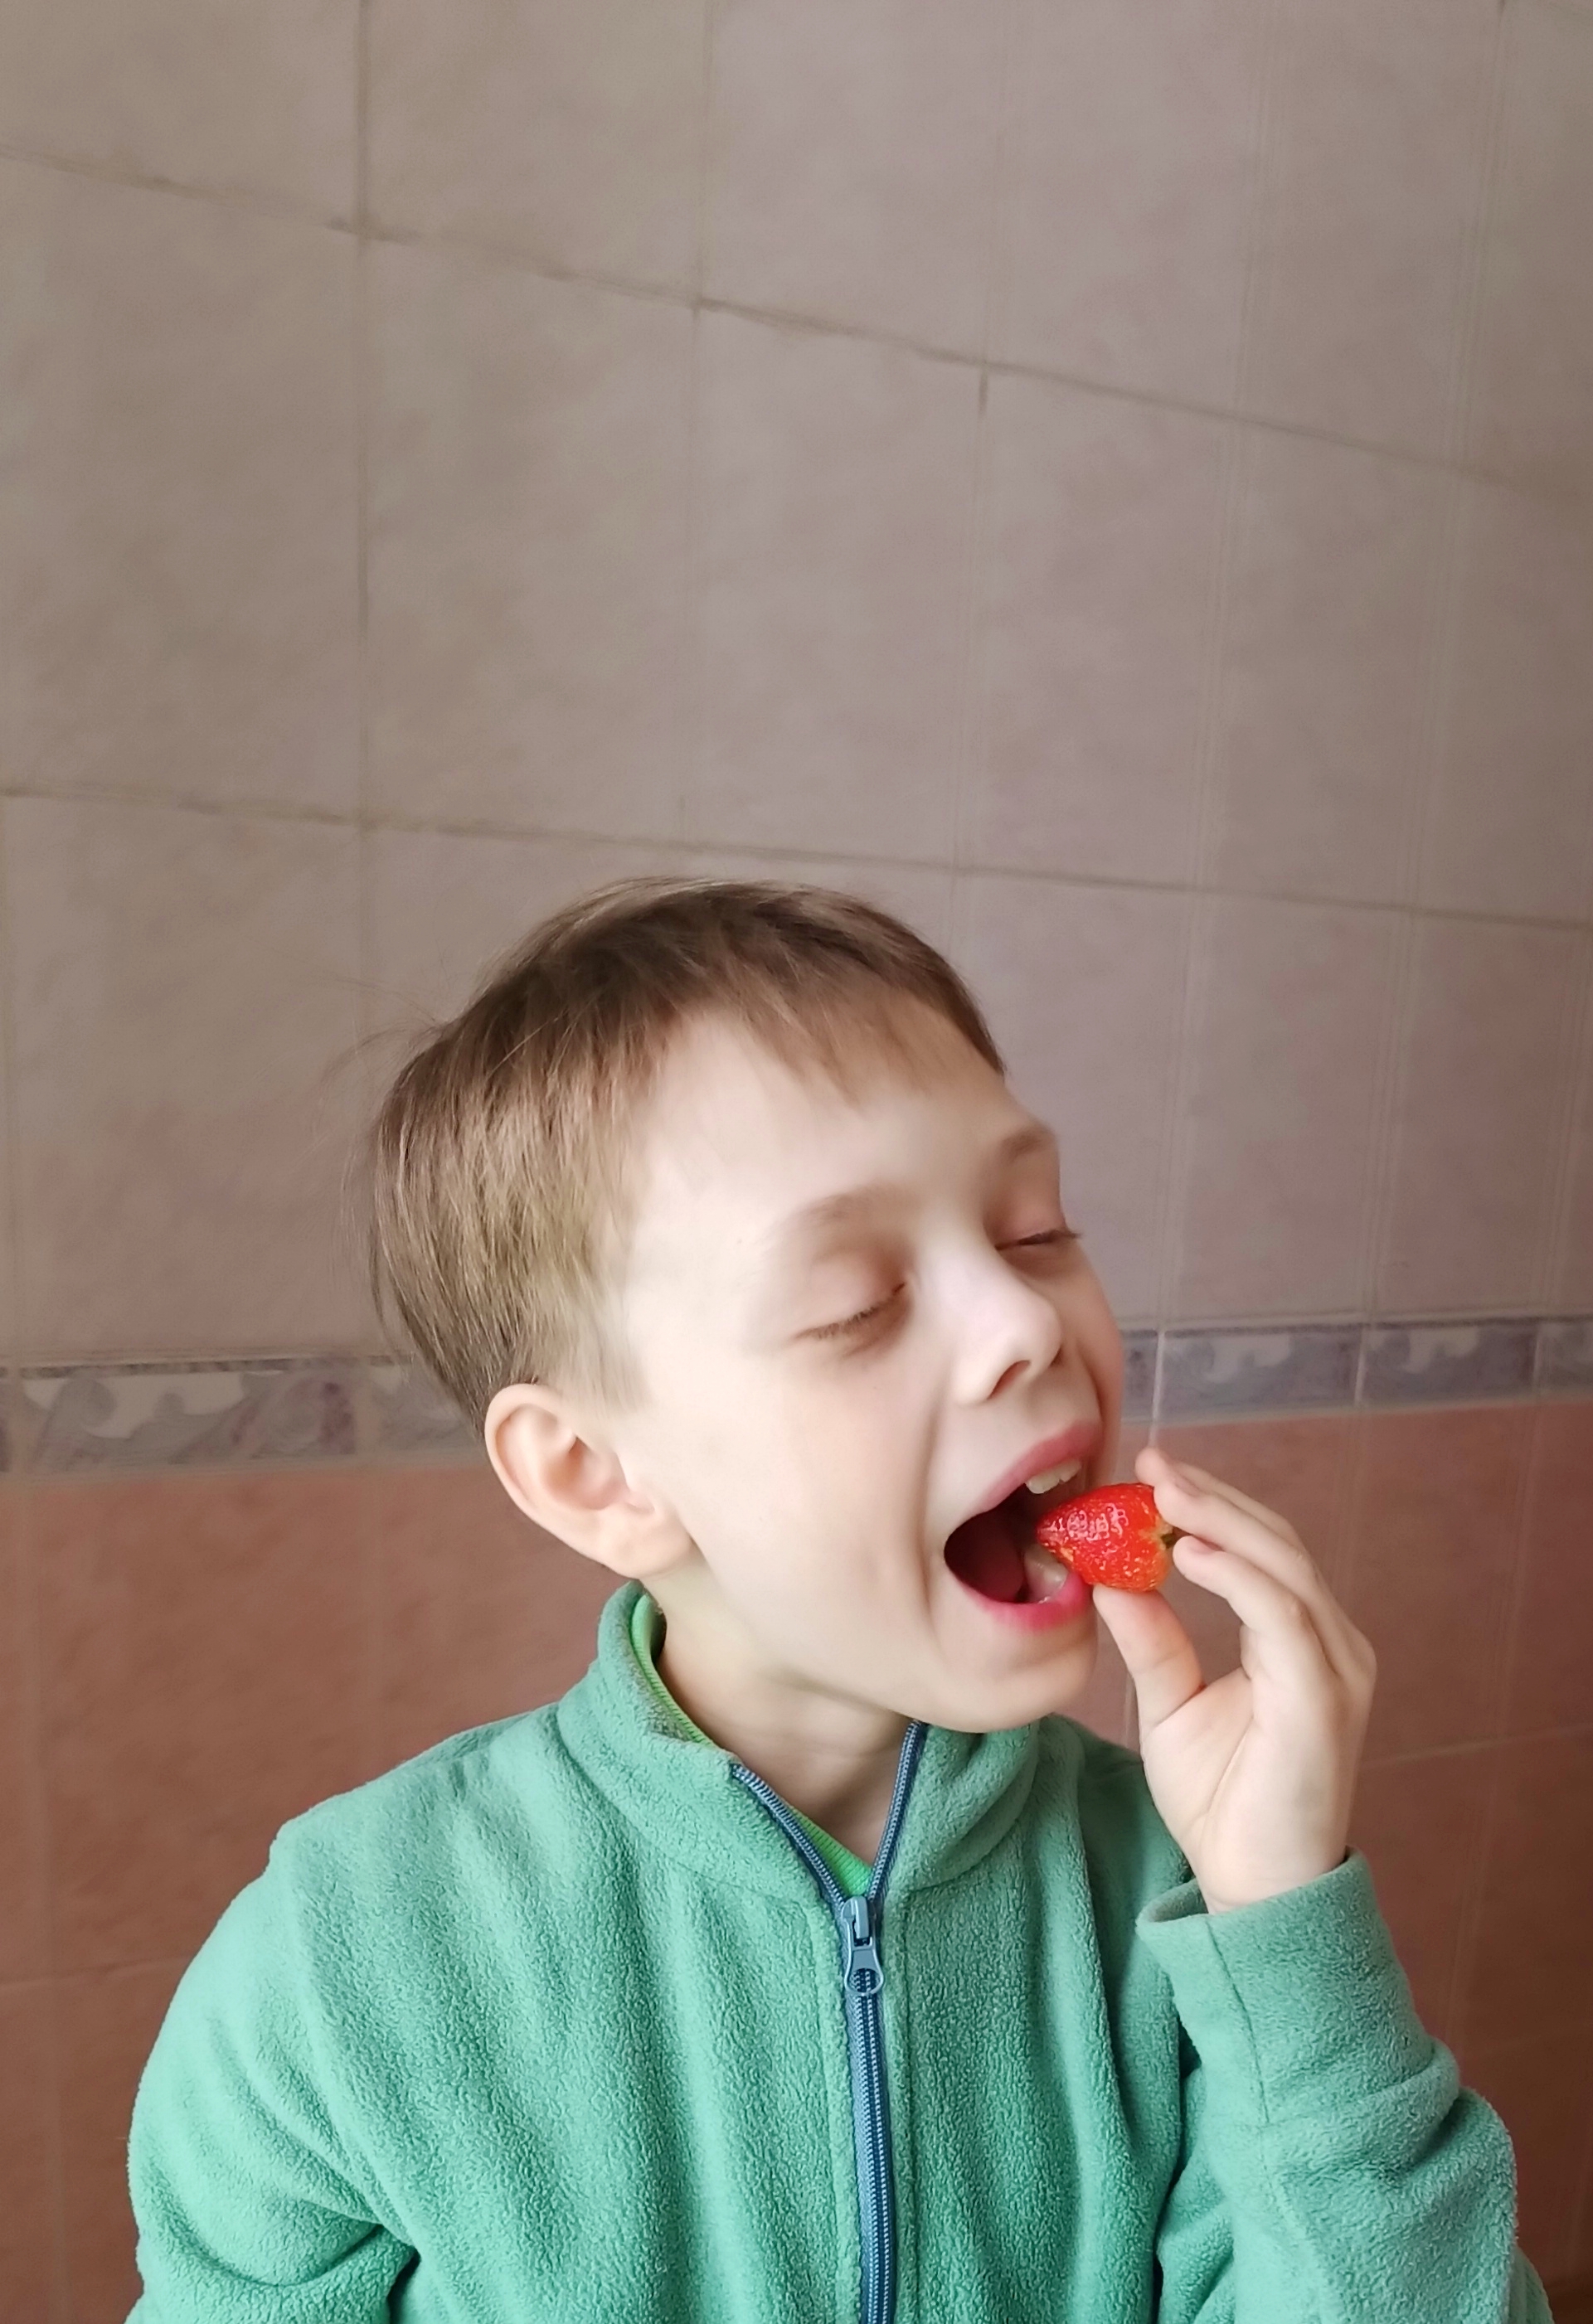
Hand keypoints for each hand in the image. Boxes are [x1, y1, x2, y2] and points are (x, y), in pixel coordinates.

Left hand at [1087, 1445, 1376, 1914]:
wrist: (1253, 1889)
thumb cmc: (1220, 1800)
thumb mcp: (1169, 1702)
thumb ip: (1151, 1636)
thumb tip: (1107, 1571)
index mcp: (1301, 1641)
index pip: (1262, 1550)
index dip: (1210, 1504)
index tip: (1149, 1469)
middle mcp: (1331, 1644)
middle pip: (1276, 1544)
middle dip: (1212, 1497)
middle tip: (1151, 1461)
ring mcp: (1335, 1669)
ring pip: (1283, 1567)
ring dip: (1220, 1521)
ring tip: (1162, 1491)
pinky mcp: (1323, 1698)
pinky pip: (1281, 1616)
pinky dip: (1236, 1575)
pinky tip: (1186, 1551)